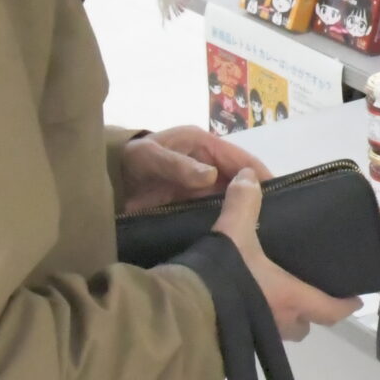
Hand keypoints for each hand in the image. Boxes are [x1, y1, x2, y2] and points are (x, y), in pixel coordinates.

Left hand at [116, 127, 271, 215]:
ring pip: (228, 197)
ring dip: (241, 210)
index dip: (258, 173)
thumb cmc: (128, 162)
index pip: (239, 157)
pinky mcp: (191, 203)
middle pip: (238, 179)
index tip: (277, 193)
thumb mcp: (149, 157)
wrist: (102, 182)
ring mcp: (199, 184)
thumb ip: (178, 166)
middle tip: (273, 219)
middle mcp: (205, 163)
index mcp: (201, 144)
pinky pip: (214, 211)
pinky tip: (234, 235)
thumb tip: (212, 176)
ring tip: (260, 230)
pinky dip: (224, 220)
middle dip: (254, 195)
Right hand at [211, 168, 360, 340]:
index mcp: (291, 296)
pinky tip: (241, 310)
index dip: (345, 305)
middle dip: (308, 314)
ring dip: (281, 321)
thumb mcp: (234, 232)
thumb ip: (244, 204)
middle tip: (305, 297)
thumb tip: (249, 176)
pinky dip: (254, 327)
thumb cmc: (222, 274)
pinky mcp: (236, 345)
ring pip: (282, 334)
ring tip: (271, 301)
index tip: (355, 300)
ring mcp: (258, 338)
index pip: (331, 309)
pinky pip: (255, 339)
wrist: (185, 311)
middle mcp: (280, 321)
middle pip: (305, 325)